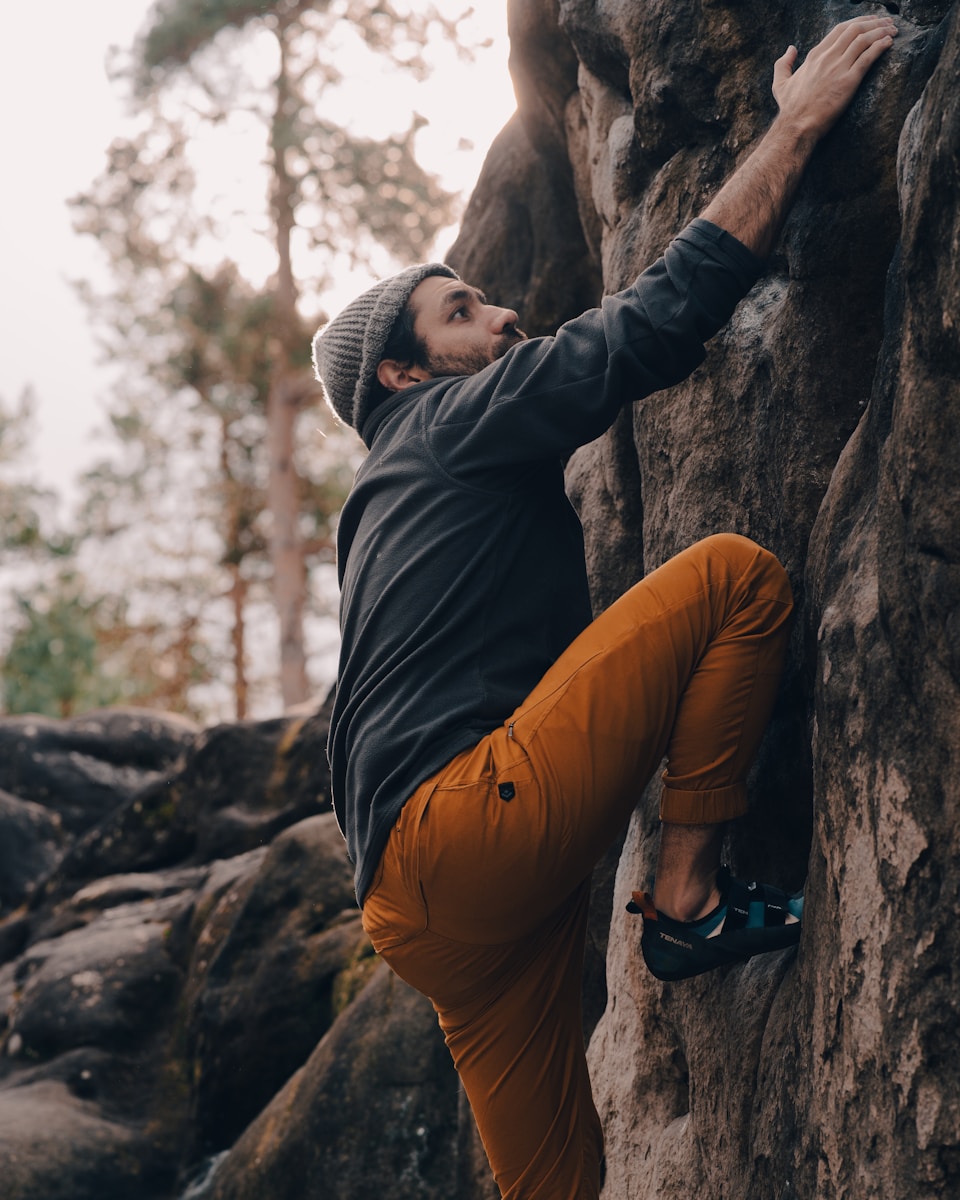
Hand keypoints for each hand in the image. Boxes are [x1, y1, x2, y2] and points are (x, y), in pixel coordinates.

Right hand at [772, 14, 897, 140]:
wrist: (797, 126)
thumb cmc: (790, 109)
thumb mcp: (780, 84)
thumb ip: (783, 64)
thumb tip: (790, 49)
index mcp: (815, 55)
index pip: (840, 29)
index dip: (858, 21)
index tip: (870, 20)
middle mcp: (828, 57)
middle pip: (855, 29)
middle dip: (874, 22)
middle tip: (887, 22)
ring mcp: (838, 68)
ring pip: (864, 40)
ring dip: (881, 31)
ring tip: (893, 30)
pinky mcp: (849, 81)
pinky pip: (868, 57)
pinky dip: (881, 46)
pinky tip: (889, 43)